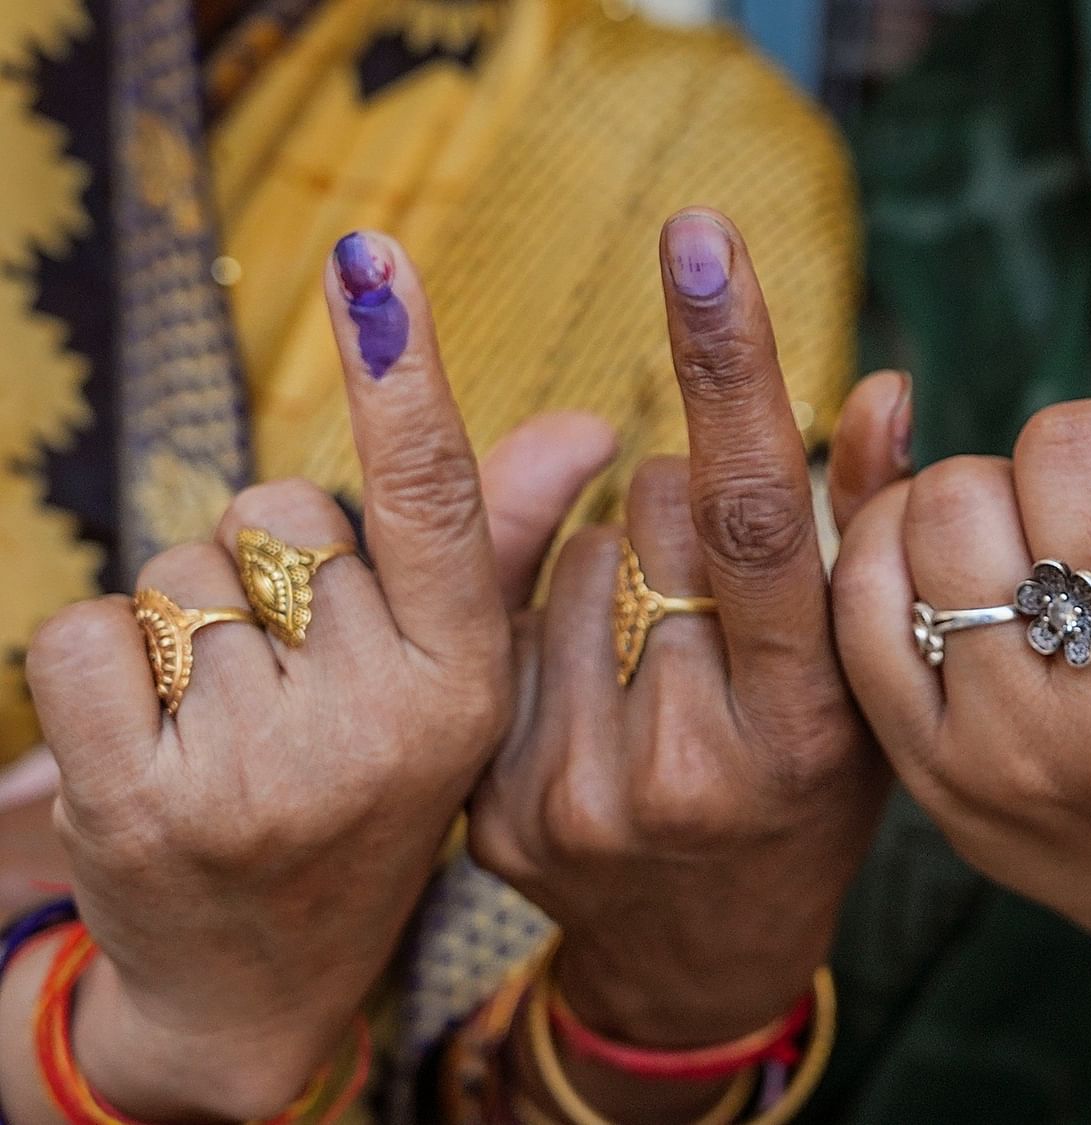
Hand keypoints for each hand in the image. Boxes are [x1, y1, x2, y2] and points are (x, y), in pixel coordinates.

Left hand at [20, 233, 608, 1117]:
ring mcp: (259, 775)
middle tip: (298, 664)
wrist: (254, 984)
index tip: (372, 259)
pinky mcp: (140, 804)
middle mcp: (380, 733)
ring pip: (182, 572)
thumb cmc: (368, 793)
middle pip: (280, 519)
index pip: (435, 504)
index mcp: (468, 690)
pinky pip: (90, 630)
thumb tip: (590, 424)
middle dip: (274, 563)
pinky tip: (157, 733)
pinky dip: (106, 661)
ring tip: (232, 712)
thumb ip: (502, 542)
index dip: (401, 373)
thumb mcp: (455, 684)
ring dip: (193, 617)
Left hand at [466, 211, 906, 1114]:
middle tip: (714, 571)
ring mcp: (582, 798)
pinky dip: (547, 618)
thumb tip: (885, 386)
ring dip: (612, 557)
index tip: (698, 235)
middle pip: (653, 515)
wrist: (706, 952)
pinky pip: (502, 629)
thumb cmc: (813, 787)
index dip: (731, 369)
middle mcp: (691, 770)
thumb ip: (873, 532)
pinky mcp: (495, 813)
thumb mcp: (874, 678)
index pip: (753, 519)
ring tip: (657, 640)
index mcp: (805, 728)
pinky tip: (593, 677)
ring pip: (568, 559)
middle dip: (684, 497)